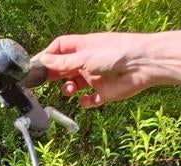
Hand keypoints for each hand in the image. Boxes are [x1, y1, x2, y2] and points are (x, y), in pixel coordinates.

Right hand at [34, 33, 156, 107]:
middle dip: (53, 75)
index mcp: (83, 48)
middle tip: (42, 82)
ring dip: (67, 89)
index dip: (47, 56)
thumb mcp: (85, 57)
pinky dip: (85, 102)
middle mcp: (87, 62)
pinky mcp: (104, 92)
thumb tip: (43, 60)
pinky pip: (89, 100)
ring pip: (73, 85)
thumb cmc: (117, 53)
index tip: (36, 66)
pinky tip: (85, 100)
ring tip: (69, 90)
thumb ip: (63, 62)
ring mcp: (95, 77)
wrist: (143, 65)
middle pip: (64, 68)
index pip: (60, 48)